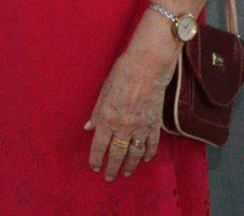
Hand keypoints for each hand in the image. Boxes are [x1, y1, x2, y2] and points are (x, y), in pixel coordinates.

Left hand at [83, 34, 176, 180]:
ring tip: (125, 173)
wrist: (148, 66)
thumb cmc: (122, 74)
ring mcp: (141, 126)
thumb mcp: (103, 92)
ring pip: (135, 153)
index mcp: (108, 117)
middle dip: (112, 168)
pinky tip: (146, 159)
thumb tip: (88, 128)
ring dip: (130, 165)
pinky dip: (149, 153)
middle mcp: (124, 126)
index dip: (96, 158)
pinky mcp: (155, 123)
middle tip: (109, 178)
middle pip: (117, 154)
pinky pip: (152, 144)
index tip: (94, 167)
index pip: (99, 145)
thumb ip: (97, 112)